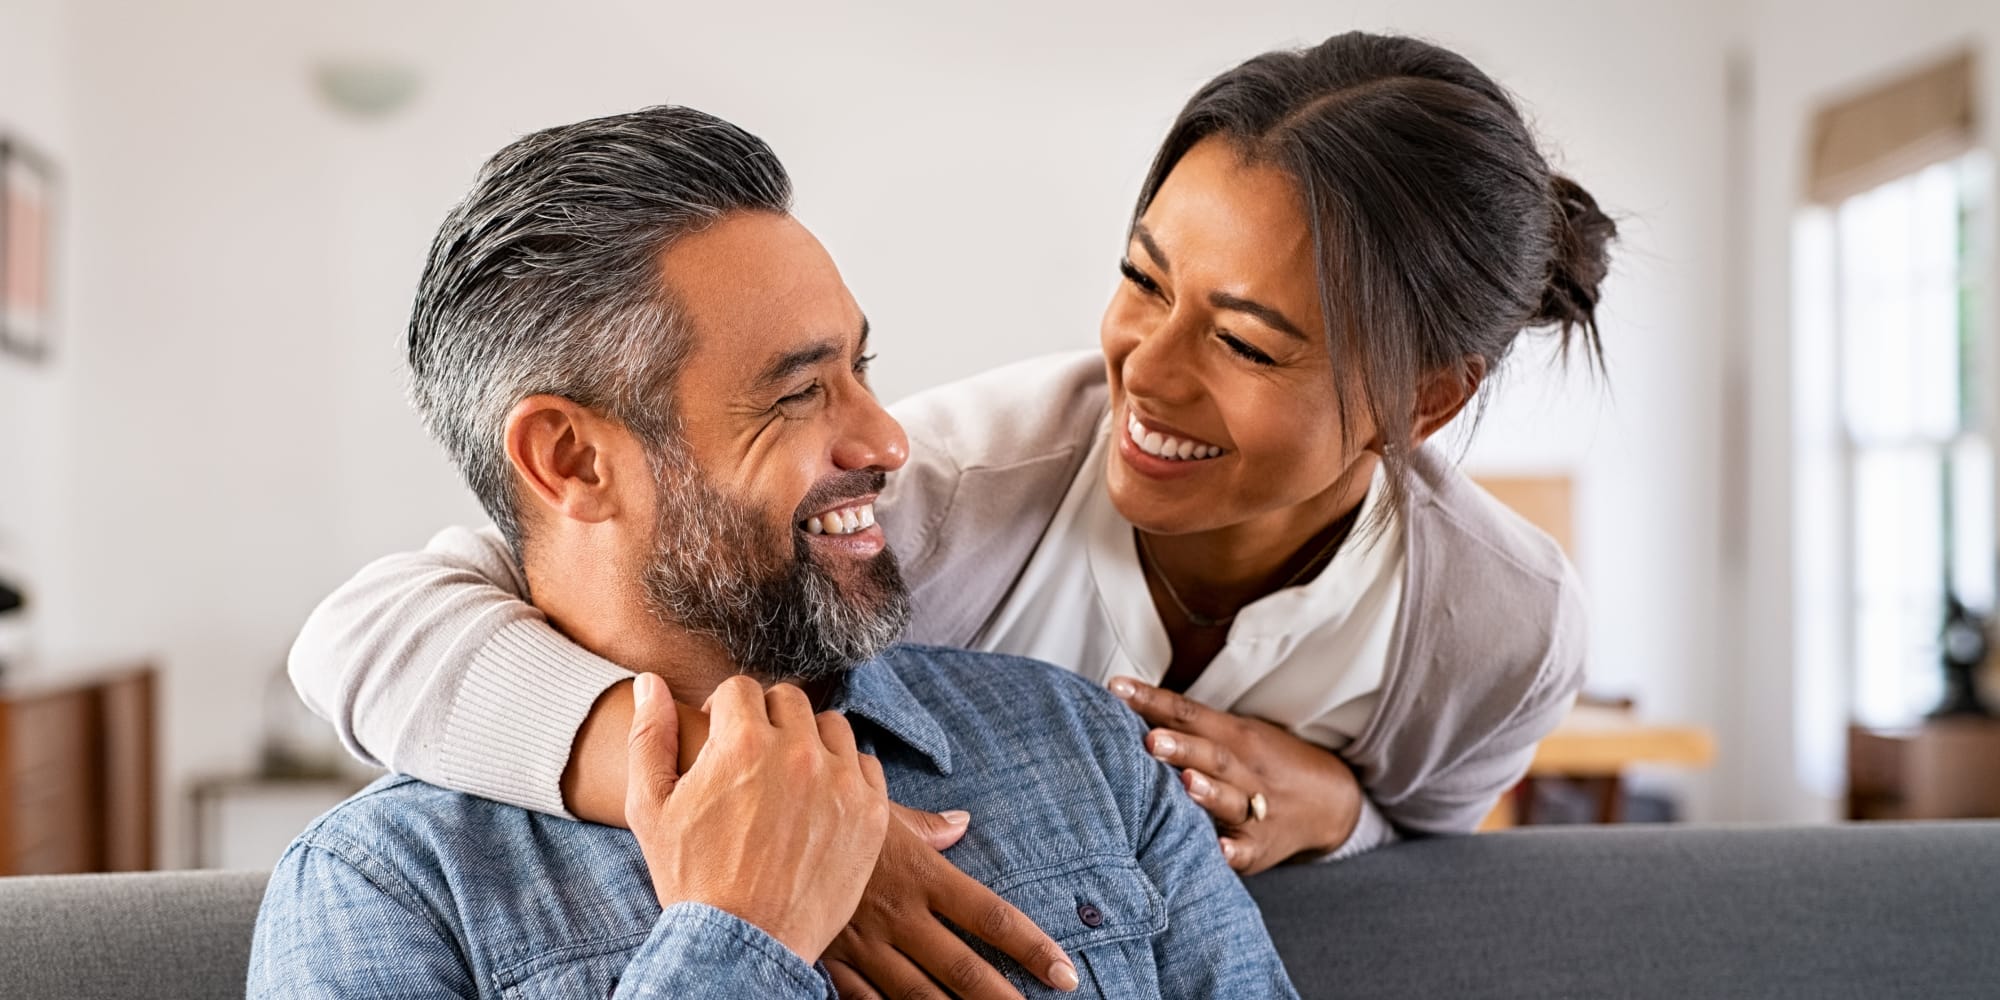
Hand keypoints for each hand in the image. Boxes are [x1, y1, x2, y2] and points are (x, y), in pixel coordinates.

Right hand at [626, 673, 888, 961]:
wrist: (744, 944)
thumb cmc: (691, 877)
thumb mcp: (650, 807)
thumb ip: (650, 736)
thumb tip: (650, 682)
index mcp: (742, 743)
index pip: (741, 688)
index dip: (725, 710)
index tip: (722, 737)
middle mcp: (797, 753)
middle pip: (788, 700)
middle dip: (767, 720)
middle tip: (754, 758)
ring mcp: (840, 782)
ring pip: (831, 727)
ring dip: (810, 741)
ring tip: (789, 776)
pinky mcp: (871, 812)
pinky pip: (865, 765)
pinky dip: (844, 774)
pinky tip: (820, 800)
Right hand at [823, 804, 1079, 997]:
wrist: (757, 833)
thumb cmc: (823, 813)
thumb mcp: (878, 810)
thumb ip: (926, 824)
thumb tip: (964, 822)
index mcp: (921, 874)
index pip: (990, 915)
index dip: (1031, 946)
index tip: (1064, 972)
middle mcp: (899, 916)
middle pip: (963, 967)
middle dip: (1003, 997)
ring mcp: (865, 945)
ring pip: (920, 996)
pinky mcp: (832, 962)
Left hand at [1110, 678, 1362, 874]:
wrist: (1329, 800)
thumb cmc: (1261, 763)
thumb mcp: (1233, 734)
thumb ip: (1186, 725)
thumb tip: (1122, 702)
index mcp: (1234, 735)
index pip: (1188, 713)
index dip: (1152, 701)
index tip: (1116, 689)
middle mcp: (1246, 769)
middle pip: (1212, 754)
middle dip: (1181, 748)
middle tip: (1150, 740)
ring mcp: (1257, 808)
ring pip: (1232, 799)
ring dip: (1208, 792)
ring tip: (1185, 784)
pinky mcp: (1261, 846)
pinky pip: (1247, 849)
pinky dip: (1234, 850)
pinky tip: (1219, 850)